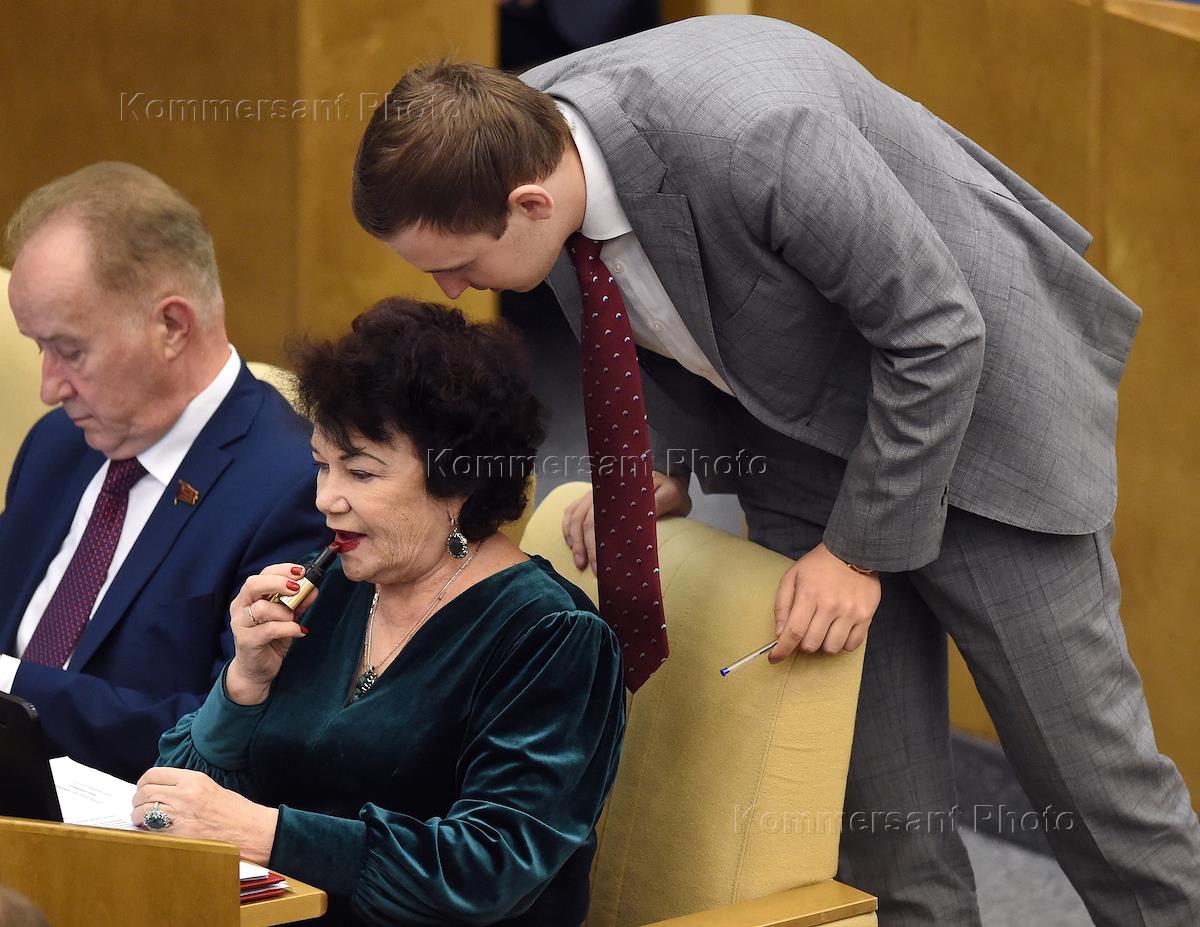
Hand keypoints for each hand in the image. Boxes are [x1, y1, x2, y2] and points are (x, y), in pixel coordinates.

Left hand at [132, 768, 277, 864]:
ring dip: (137, 815)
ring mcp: (180, 815)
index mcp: (193, 779)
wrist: (250, 831)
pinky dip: (144, 830)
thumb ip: (185, 787)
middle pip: (144, 791)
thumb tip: (160, 791)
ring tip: (143, 820)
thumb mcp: (210, 788)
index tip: (143, 789)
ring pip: (142, 810)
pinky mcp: (178, 835)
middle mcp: (184, 794)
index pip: (153, 774)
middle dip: (137, 800)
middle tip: (140, 806)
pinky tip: (149, 831)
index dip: (143, 783)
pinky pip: (149, 829)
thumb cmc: (235, 812)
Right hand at [226, 564, 317, 703]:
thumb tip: (313, 589)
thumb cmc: (270, 640)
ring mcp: (241, 624)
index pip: (262, 575)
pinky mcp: (246, 640)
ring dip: (284, 611)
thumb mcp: (288, 618)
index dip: (282, 571)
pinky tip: (299, 631)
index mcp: (249, 597)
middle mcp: (240, 607)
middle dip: (278, 583)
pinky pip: (269, 629)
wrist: (256, 670)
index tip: (301, 572)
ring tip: (294, 619)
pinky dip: (288, 628)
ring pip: (261, 608)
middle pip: (254, 585)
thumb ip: (299, 603)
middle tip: (297, 589)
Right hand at [562, 470, 691, 573]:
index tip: (600, 564)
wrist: (667, 473)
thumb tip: (645, 520)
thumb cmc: (670, 488)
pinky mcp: (592, 496)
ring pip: (575, 517)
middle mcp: (603, 491)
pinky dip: (567, 527)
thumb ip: (661, 504)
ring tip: (578, 562)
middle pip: (585, 521)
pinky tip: (570, 543)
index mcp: (620, 491)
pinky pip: (572, 510)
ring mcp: (596, 493)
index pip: (600, 519)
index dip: (596, 544)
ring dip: (574, 541)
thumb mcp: (673, 495)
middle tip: (592, 570)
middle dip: (585, 548)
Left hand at [769, 542, 879, 660]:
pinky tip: (838, 630)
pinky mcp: (866, 616)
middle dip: (803, 643)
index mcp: (809, 595)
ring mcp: (850, 612)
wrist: (853, 551)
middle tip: (805, 631)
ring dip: (823, 644)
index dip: (782, 650)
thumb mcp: (792, 577)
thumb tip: (780, 634)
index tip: (775, 658)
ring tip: (823, 628)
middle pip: (812, 645)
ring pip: (832, 648)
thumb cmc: (818, 565)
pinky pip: (852, 645)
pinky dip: (842, 643)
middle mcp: (831, 606)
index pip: (793, 632)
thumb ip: (782, 605)